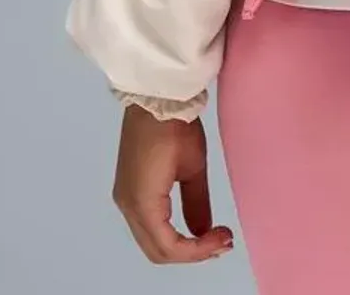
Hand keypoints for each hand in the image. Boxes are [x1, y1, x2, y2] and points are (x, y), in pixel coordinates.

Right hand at [112, 104, 235, 263]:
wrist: (154, 96)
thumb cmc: (176, 127)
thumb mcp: (193, 165)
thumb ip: (196, 203)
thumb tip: (203, 232)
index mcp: (143, 203)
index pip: (169, 247)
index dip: (198, 252)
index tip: (225, 239)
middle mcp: (128, 207)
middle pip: (156, 250)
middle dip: (190, 253)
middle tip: (221, 242)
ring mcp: (125, 198)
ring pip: (150, 241)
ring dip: (179, 246)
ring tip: (210, 237)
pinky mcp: (128, 189)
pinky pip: (146, 225)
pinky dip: (168, 232)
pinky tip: (189, 226)